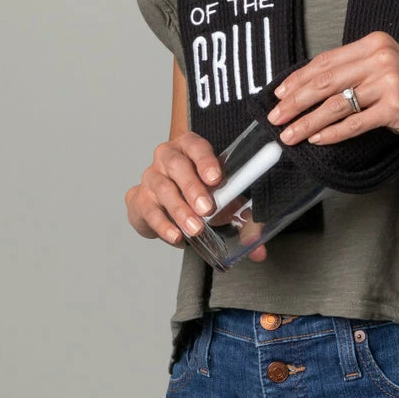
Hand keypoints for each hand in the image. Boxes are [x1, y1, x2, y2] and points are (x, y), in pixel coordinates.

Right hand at [125, 132, 266, 260]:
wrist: (164, 199)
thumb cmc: (198, 191)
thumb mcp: (222, 197)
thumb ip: (242, 219)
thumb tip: (259, 251)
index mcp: (190, 147)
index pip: (197, 146)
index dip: (206, 161)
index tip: (216, 178)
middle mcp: (167, 157)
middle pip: (177, 166)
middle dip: (192, 187)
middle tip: (206, 208)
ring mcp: (151, 177)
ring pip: (163, 189)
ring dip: (180, 210)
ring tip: (195, 229)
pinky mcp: (139, 199)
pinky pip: (149, 210)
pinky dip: (163, 225)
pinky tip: (176, 236)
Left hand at [265, 31, 398, 156]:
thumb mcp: (386, 73)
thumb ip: (354, 73)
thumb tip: (308, 88)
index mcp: (375, 43)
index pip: (326, 61)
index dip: (298, 79)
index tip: (278, 94)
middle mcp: (381, 56)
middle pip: (326, 81)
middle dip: (294, 101)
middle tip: (275, 118)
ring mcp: (390, 80)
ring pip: (336, 104)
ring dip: (307, 122)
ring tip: (289, 135)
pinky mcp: (397, 106)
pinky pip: (355, 122)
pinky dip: (333, 133)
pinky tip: (317, 141)